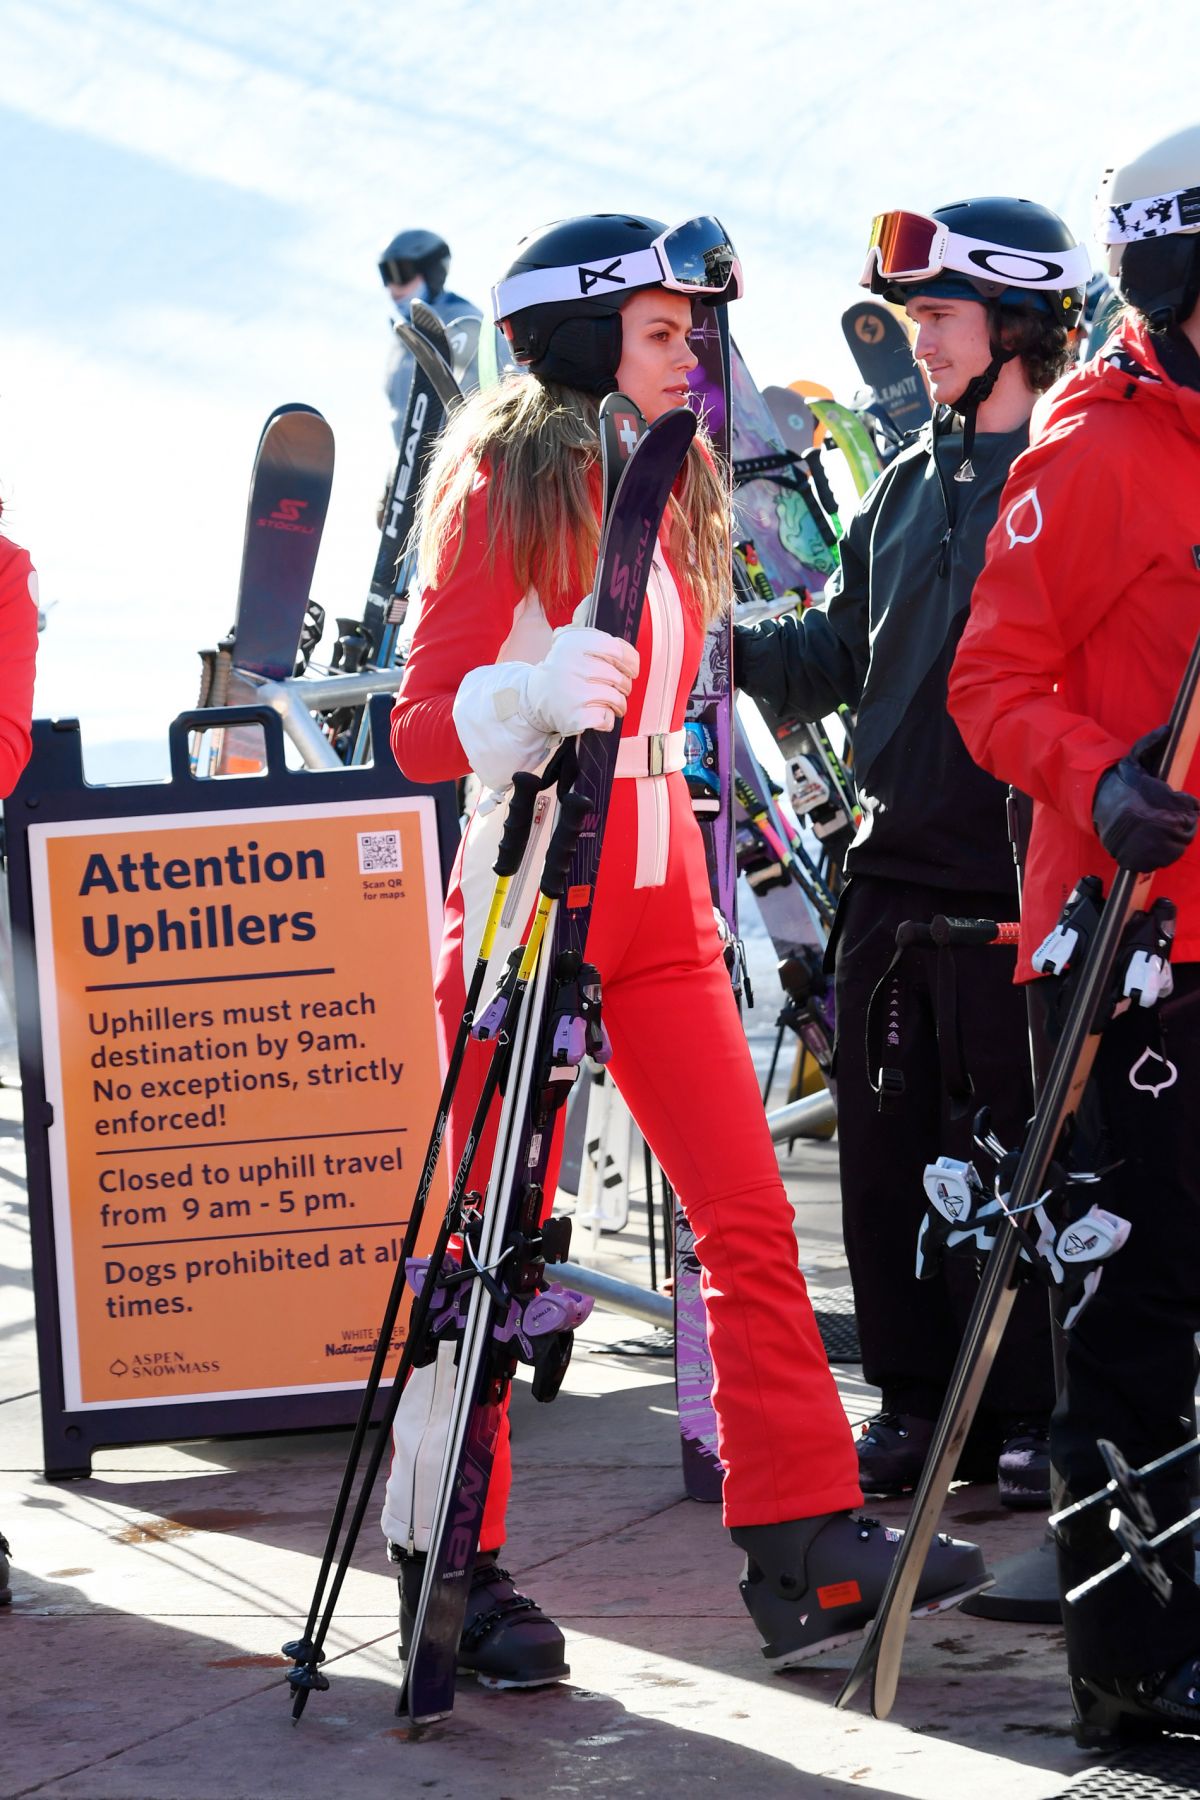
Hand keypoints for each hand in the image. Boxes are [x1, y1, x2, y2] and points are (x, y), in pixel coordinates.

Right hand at [521, 626, 638, 736]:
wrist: (534, 697)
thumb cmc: (561, 667)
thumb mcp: (568, 640)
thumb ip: (583, 619)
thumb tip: (593, 596)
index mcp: (574, 642)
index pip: (618, 650)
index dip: (631, 662)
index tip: (631, 669)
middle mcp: (572, 664)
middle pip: (620, 678)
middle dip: (623, 686)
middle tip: (616, 688)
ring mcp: (573, 692)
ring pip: (616, 699)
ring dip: (617, 704)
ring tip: (607, 702)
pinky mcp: (574, 716)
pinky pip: (606, 718)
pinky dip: (606, 720)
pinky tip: (595, 714)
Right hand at [1092, 726, 1199, 871]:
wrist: (1096, 804)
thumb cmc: (1121, 782)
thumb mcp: (1135, 759)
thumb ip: (1152, 744)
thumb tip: (1169, 729)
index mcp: (1152, 798)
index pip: (1189, 807)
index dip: (1190, 806)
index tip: (1186, 804)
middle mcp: (1149, 822)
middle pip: (1187, 828)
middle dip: (1187, 823)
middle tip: (1180, 818)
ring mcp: (1142, 843)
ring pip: (1178, 847)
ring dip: (1178, 839)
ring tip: (1170, 830)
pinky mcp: (1136, 858)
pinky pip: (1162, 861)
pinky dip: (1165, 854)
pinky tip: (1160, 843)